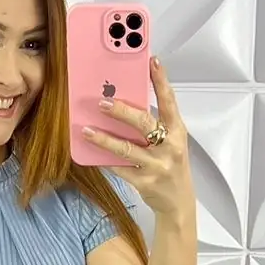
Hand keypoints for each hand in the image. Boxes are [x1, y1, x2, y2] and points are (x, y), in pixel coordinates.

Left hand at [82, 56, 194, 223]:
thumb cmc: (171, 165)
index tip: (152, 61)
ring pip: (127, 149)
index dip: (161, 80)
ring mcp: (157, 165)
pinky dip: (104, 160)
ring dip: (104, 139)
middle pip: (144, 123)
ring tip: (86, 130)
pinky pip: (120, 168)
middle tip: (102, 101)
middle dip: (122, 111)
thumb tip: (125, 102)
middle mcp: (169, 146)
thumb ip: (155, 124)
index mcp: (177, 131)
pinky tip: (90, 153)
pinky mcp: (145, 182)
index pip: (169, 101)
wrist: (178, 202)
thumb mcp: (171, 142)